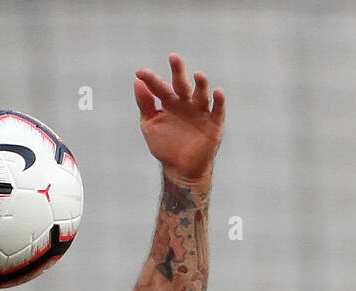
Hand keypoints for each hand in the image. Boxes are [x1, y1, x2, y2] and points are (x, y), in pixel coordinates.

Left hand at [134, 54, 224, 185]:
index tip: (139, 72)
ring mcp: (200, 111)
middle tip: (173, 57)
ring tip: (198, 75)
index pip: (159, 87)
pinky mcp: (214, 123)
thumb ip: (144, 105)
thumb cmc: (165, 146)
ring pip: (201, 94)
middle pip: (181, 84)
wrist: (181, 169)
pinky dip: (219, 100)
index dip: (150, 80)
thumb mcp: (150, 125)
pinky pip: (217, 109)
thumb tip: (137, 83)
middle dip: (178, 71)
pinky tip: (217, 92)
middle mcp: (185, 103)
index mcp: (169, 102)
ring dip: (201, 84)